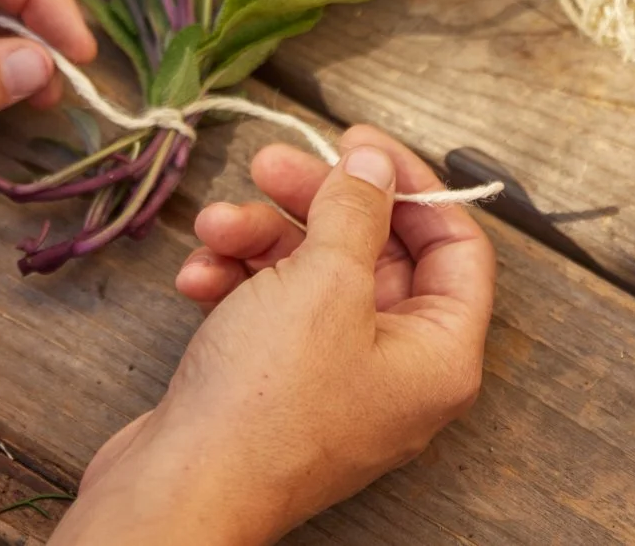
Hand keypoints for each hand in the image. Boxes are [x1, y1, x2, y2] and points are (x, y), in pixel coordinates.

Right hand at [54, 126, 495, 545]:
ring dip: (261, 239)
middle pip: (375, 252)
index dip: (410, 185)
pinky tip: (197, 277)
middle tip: (269, 164)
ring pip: (313, 276)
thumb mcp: (324, 282)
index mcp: (440, 353)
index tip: (357, 143)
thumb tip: (375, 164)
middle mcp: (398, 369)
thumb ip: (357, 210)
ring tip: (214, 226)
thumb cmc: (267, 403)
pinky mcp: (279, 387)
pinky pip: (273, 312)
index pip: (456, 246)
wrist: (178, 491)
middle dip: (317, 203)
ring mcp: (336, 380)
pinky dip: (237, 283)